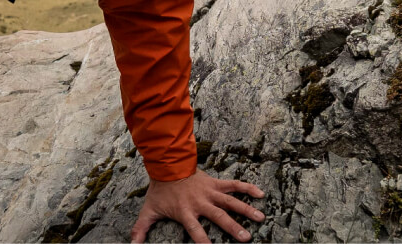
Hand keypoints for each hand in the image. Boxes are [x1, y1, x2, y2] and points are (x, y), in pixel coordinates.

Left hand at [130, 172, 264, 242]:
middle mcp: (200, 202)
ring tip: (260, 218)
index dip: (202, 239)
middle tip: (245, 237)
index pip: (195, 229)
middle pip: (218, 216)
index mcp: (186, 211)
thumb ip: (141, 228)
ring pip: (230, 201)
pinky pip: (233, 185)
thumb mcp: (149, 210)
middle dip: (232, 227)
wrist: (167, 165)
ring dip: (246, 209)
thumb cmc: (160, 191)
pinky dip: (247, 188)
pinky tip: (260, 194)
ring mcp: (210, 192)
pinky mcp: (215, 183)